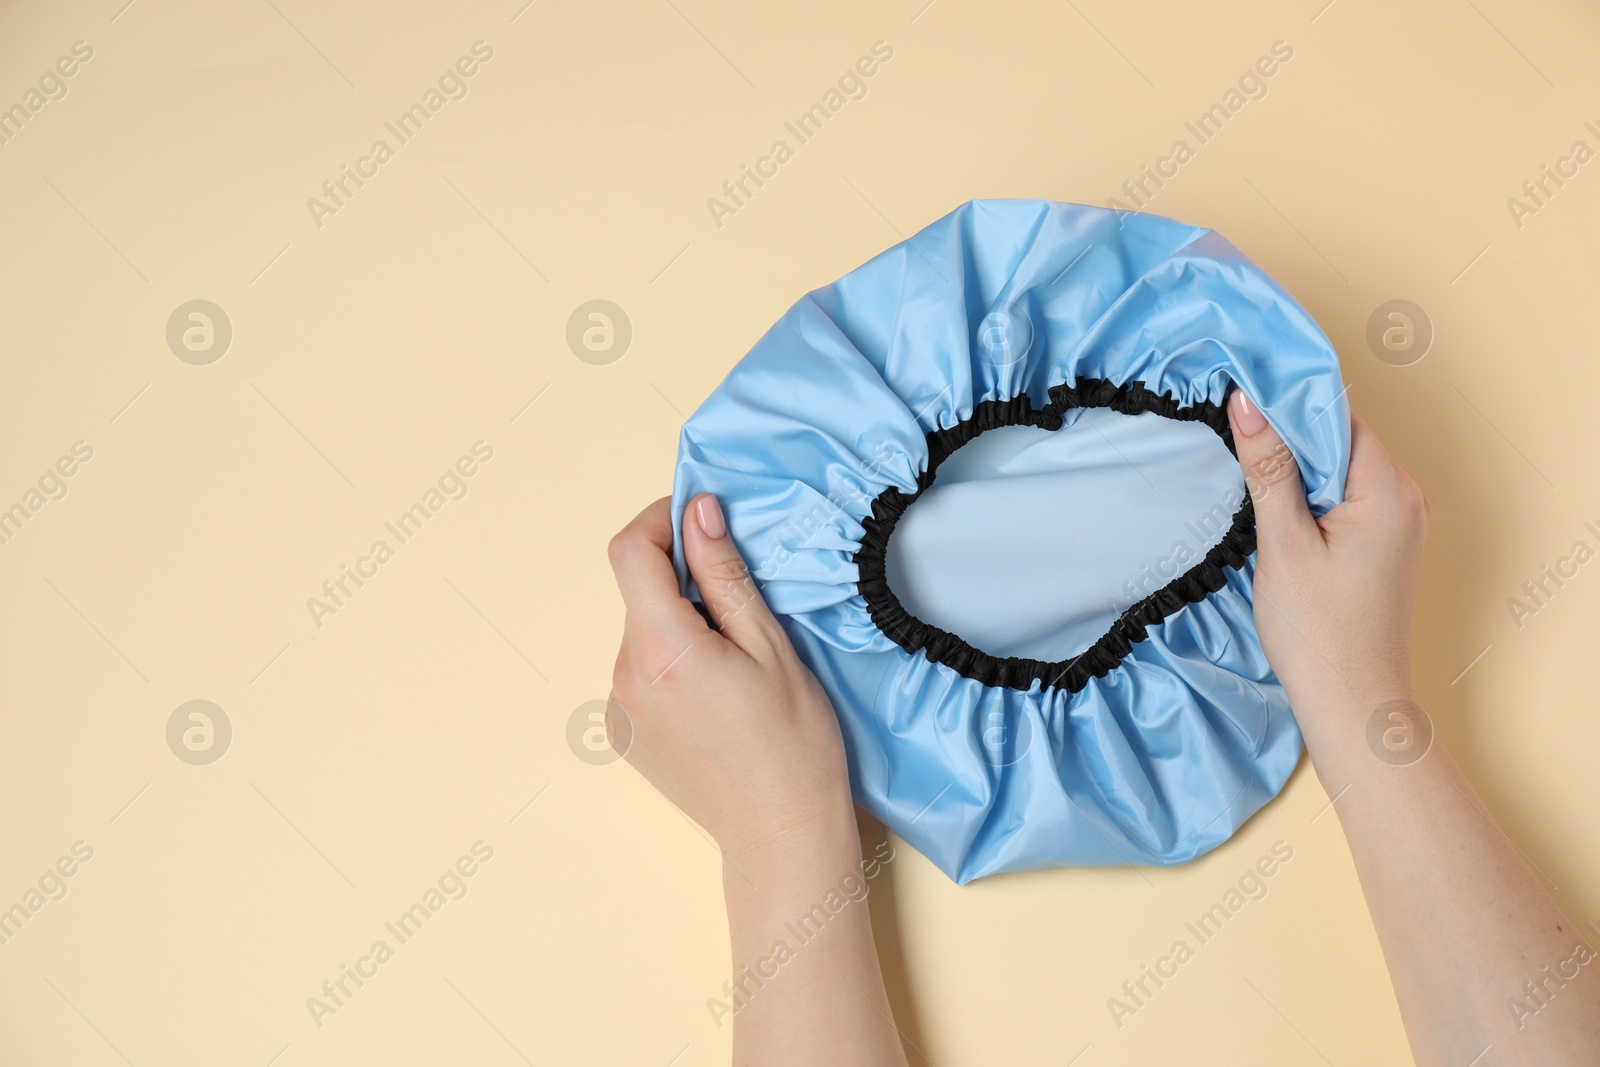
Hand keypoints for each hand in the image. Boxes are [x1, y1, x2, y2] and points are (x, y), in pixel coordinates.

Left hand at [606, 494, 855, 872]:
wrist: (781, 835)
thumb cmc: (793, 745)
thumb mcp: (771, 645)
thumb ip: (724, 575)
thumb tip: (698, 513)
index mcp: (662, 650)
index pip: (630, 551)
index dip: (661, 520)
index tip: (700, 519)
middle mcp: (626, 676)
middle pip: (640, 592)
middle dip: (683, 579)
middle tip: (743, 602)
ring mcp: (619, 707)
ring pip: (643, 631)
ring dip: (679, 623)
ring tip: (736, 659)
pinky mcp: (623, 731)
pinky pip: (641, 670)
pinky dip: (672, 661)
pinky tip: (715, 693)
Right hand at [1226, 391, 1429, 720]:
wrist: (1353, 703)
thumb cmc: (1318, 632)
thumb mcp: (1284, 542)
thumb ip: (1268, 468)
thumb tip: (1247, 403)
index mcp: (1389, 489)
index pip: (1337, 416)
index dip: (1287, 404)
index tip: (1240, 398)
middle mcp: (1407, 498)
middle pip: (1341, 438)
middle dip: (1289, 435)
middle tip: (1234, 435)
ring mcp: (1401, 522)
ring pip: (1341, 468)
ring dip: (1297, 468)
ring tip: (1250, 475)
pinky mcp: (1386, 544)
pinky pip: (1347, 497)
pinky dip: (1312, 495)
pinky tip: (1278, 512)